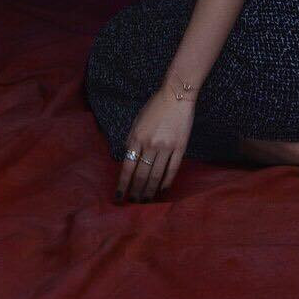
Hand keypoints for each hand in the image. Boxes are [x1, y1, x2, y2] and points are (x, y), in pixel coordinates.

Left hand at [115, 84, 194, 202]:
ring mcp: (166, 147)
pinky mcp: (180, 147)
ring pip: (156, 175)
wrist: (176, 95)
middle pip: (141, 175)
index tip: (118, 197)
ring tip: (146, 200)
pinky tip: (162, 190)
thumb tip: (128, 160)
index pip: (127, 168)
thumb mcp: (137, 122)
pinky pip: (172, 169)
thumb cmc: (154, 107)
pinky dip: (166, 181)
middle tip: (133, 203)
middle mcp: (150, 144)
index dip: (122, 185)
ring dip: (150, 190)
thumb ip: (131, 141)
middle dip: (136, 192)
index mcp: (137, 138)